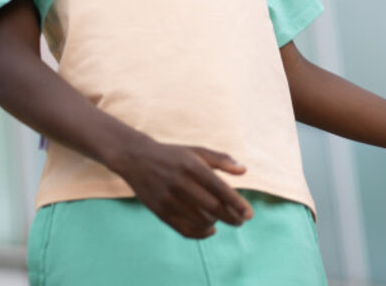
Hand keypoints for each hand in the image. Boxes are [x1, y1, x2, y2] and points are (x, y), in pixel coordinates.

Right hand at [114, 137, 252, 238]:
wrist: (136, 158)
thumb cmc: (172, 155)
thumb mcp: (195, 151)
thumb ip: (220, 159)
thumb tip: (243, 170)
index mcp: (191, 165)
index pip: (220, 189)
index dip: (237, 203)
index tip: (249, 214)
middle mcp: (180, 182)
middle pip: (213, 207)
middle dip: (231, 217)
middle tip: (241, 221)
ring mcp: (169, 198)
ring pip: (200, 220)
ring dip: (216, 223)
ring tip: (221, 219)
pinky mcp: (160, 211)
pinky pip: (185, 230)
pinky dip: (201, 233)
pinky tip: (210, 229)